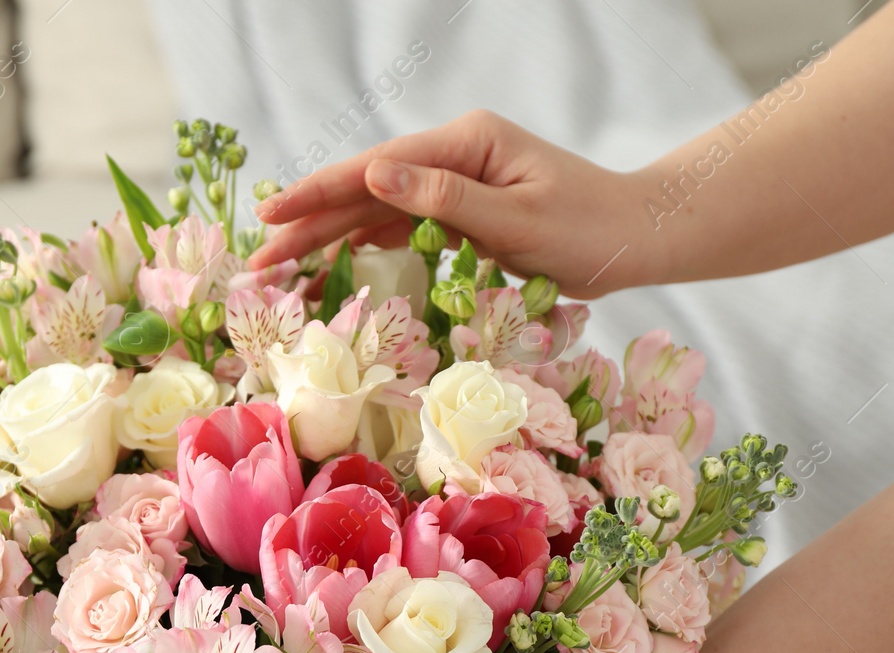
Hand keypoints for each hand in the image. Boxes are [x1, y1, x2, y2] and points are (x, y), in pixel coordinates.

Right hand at [249, 110, 658, 299]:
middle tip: (258, 261)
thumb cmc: (587, 231)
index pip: (375, 170)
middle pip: (366, 190)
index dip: (317, 195)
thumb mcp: (516, 221)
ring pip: (377, 209)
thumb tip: (376, 175)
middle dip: (309, 224)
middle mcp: (455, 154)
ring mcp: (458, 180)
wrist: (635, 236)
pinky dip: (365, 245)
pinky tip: (331, 262)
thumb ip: (443, 200)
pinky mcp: (464, 207)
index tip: (271, 216)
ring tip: (280, 268)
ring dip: (328, 238)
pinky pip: (403, 227)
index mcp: (465, 143)